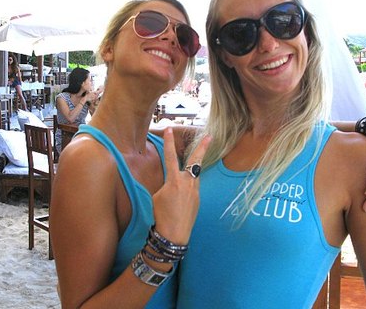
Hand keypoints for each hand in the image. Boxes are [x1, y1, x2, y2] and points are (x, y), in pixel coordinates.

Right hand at [152, 128, 210, 243]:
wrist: (174, 235)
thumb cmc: (160, 216)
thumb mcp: (156, 197)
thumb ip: (164, 186)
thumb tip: (170, 184)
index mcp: (174, 180)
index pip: (170, 156)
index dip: (169, 142)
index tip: (170, 129)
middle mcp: (187, 183)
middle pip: (195, 161)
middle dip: (202, 147)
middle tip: (210, 136)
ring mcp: (195, 192)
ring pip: (194, 176)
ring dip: (191, 173)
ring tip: (182, 179)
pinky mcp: (198, 201)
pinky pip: (193, 189)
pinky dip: (187, 189)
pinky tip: (179, 200)